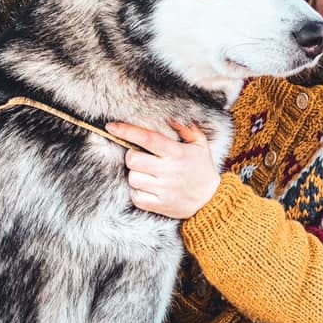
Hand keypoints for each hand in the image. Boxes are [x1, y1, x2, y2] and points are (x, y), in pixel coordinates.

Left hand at [106, 120, 220, 219]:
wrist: (211, 200)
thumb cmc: (202, 168)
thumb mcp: (200, 144)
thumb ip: (185, 128)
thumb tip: (168, 117)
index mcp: (176, 153)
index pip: (147, 138)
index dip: (127, 131)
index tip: (111, 126)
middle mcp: (168, 171)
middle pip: (133, 159)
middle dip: (132, 156)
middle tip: (141, 157)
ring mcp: (163, 189)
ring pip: (132, 178)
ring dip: (135, 174)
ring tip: (147, 174)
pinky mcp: (159, 205)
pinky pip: (136, 197)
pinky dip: (137, 192)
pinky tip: (148, 188)